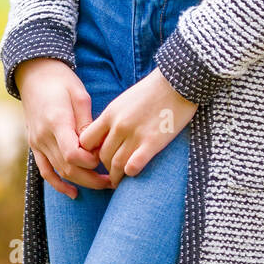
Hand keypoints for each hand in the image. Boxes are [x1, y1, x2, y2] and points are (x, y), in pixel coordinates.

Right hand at [15, 58, 113, 199]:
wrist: (34, 73)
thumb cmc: (61, 80)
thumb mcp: (79, 96)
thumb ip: (87, 123)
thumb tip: (96, 146)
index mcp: (56, 122)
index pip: (72, 154)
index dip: (90, 161)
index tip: (105, 157)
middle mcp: (44, 135)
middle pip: (67, 168)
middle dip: (92, 179)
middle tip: (114, 181)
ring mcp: (37, 142)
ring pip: (58, 172)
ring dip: (81, 182)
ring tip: (103, 184)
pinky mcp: (35, 144)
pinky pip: (45, 170)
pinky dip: (58, 184)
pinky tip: (73, 192)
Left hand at [77, 67, 197, 186]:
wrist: (177, 83)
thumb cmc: (152, 91)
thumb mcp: (124, 101)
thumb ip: (112, 118)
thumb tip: (104, 136)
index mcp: (110, 114)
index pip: (86, 141)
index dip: (90, 152)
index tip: (98, 157)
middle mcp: (119, 125)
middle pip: (102, 156)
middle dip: (105, 167)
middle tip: (111, 173)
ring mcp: (135, 134)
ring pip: (116, 164)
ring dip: (117, 176)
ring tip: (120, 180)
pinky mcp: (153, 142)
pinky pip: (134, 165)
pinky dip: (131, 172)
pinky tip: (133, 172)